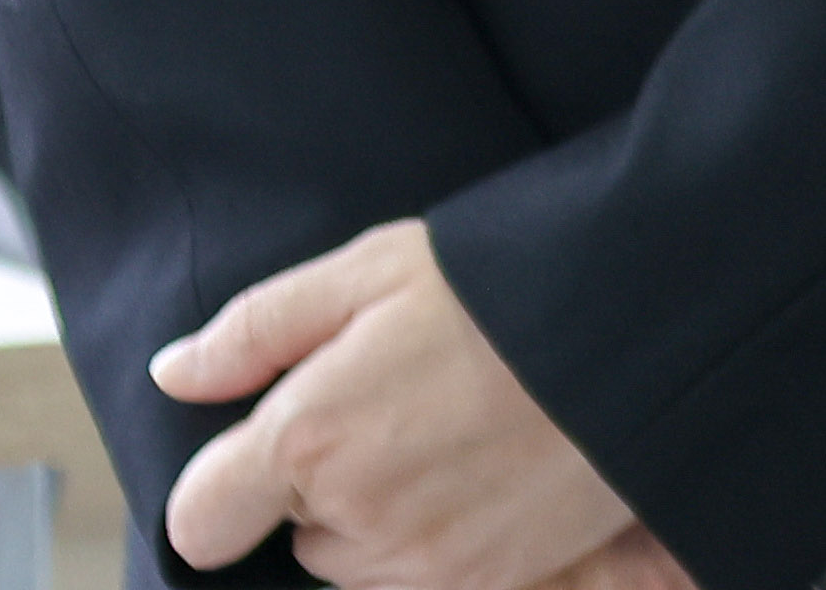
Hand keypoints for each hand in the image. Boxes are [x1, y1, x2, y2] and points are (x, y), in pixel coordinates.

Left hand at [150, 218, 647, 585]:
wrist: (653, 322)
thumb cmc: (510, 282)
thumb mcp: (375, 268)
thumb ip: (256, 330)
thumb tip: (172, 375)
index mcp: (308, 439)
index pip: (197, 521)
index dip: (223, 485)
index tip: (267, 443)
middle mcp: (356, 517)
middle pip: (294, 536)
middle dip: (327, 485)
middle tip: (401, 405)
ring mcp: (425, 561)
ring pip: (359, 564)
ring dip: (383, 518)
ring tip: (454, 434)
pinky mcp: (490, 582)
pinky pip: (426, 581)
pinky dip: (443, 539)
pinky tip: (490, 470)